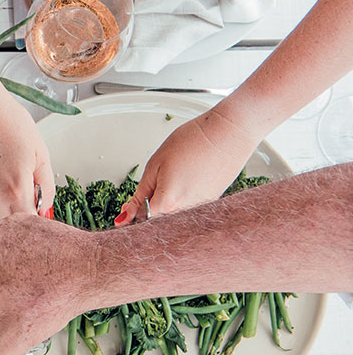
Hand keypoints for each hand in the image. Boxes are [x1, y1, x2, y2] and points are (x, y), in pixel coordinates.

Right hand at [0, 85, 55, 220]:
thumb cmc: (6, 121)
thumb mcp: (41, 153)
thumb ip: (46, 185)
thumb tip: (45, 205)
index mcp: (17, 188)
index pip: (32, 220)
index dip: (40, 217)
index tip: (43, 209)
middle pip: (14, 223)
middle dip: (25, 215)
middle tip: (33, 199)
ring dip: (9, 211)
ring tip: (16, 190)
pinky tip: (1, 183)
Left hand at [115, 107, 257, 224]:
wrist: (230, 131)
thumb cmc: (194, 142)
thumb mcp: (155, 165)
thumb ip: (140, 195)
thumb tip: (126, 216)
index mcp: (168, 203)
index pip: (141, 223)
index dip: (130, 216)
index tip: (124, 212)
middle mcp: (186, 212)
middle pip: (157, 222)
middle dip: (147, 212)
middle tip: (150, 189)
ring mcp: (200, 210)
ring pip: (173, 216)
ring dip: (165, 205)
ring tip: (174, 177)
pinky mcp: (211, 204)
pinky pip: (188, 210)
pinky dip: (181, 200)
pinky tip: (186, 180)